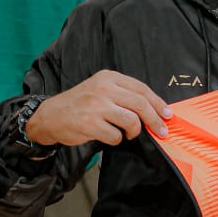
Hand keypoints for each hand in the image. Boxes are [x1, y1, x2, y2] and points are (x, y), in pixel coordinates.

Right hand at [24, 71, 172, 147]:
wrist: (50, 116)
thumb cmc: (80, 104)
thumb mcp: (100, 89)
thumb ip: (123, 95)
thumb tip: (154, 109)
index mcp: (108, 77)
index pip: (141, 89)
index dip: (158, 103)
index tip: (167, 114)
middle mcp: (103, 89)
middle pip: (140, 104)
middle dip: (155, 120)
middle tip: (161, 131)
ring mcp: (96, 106)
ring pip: (131, 121)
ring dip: (134, 131)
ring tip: (129, 134)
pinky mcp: (90, 124)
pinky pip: (116, 136)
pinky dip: (117, 139)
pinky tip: (109, 136)